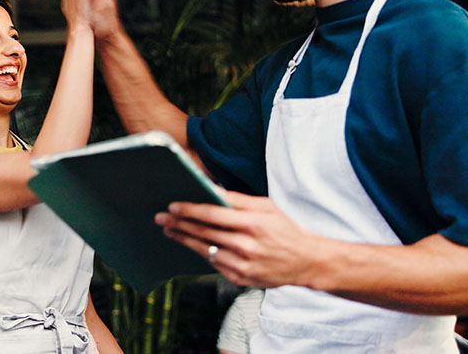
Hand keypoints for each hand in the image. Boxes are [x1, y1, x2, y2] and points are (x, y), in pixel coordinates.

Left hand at [154, 190, 323, 287]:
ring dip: (184, 239)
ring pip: (204, 250)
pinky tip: (191, 243)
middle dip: (179, 224)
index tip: (172, 206)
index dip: (189, 210)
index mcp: (252, 223)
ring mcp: (242, 265)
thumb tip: (211, 189)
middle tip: (161, 218)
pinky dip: (201, 252)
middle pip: (203, 233)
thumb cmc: (285, 229)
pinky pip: (214, 264)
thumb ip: (238, 199)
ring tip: (169, 230)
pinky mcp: (240, 279)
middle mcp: (246, 246)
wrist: (306, 262)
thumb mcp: (267, 206)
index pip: (212, 214)